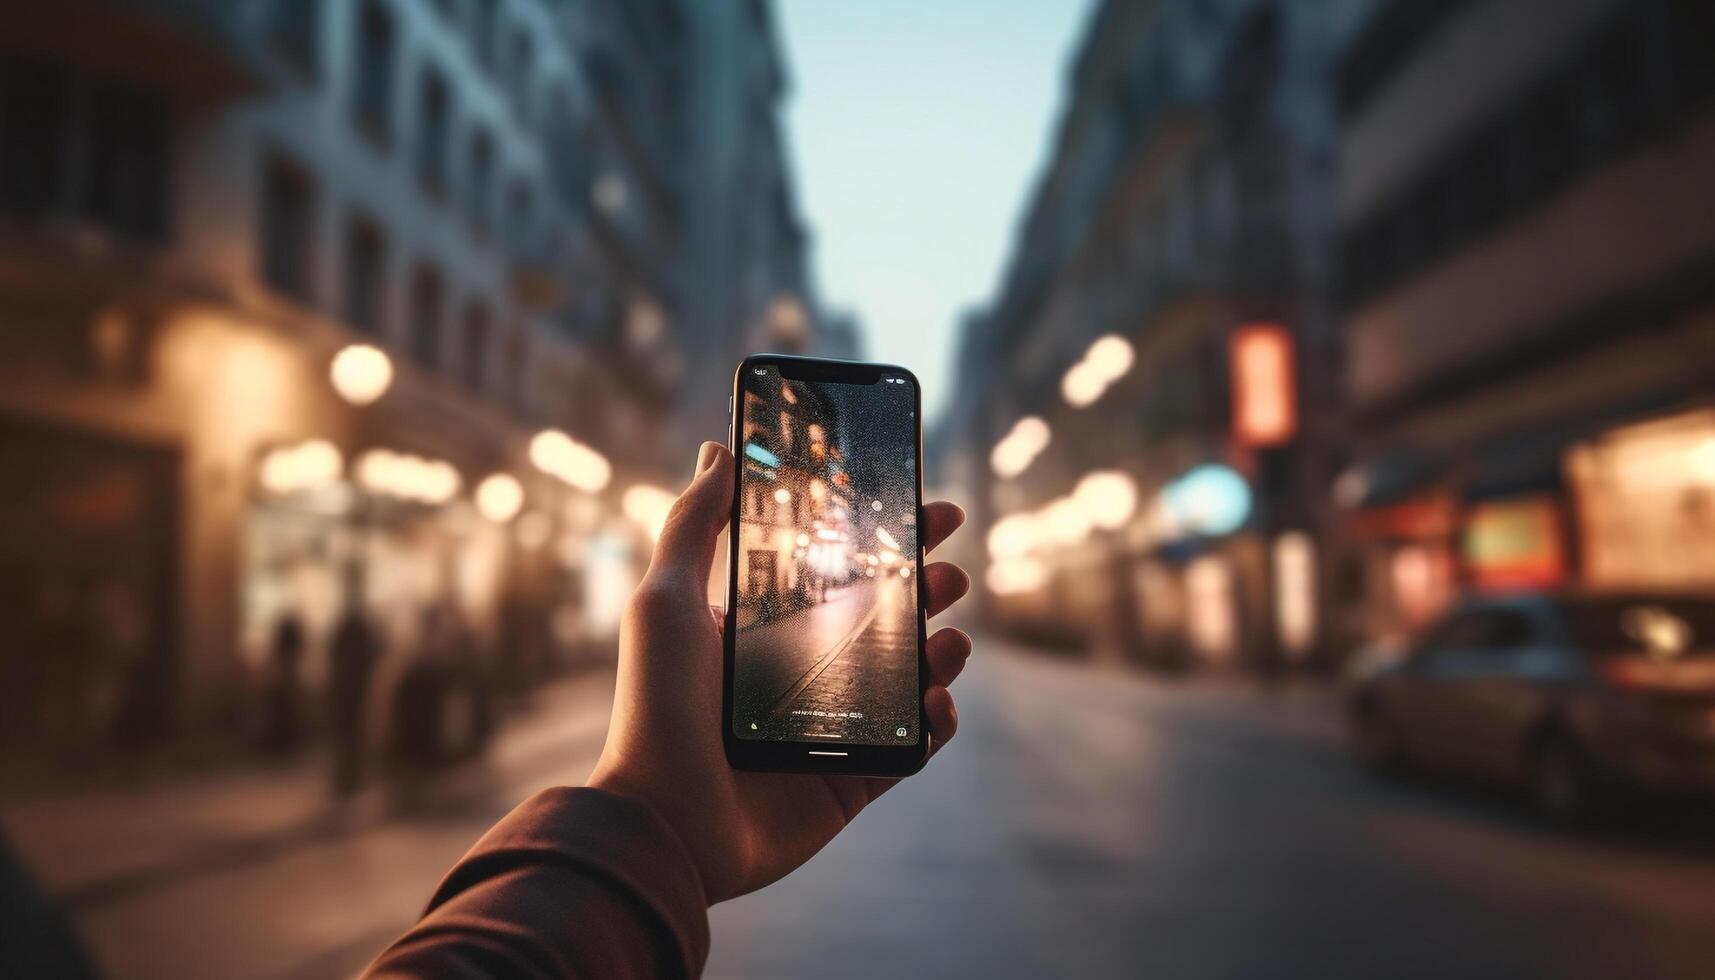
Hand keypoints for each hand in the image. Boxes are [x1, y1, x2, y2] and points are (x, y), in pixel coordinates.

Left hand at [587, 442, 971, 902]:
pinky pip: (913, 746)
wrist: (663, 823)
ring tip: (949, 637)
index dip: (885, 537)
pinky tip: (935, 702)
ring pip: (910, 678)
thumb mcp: (667, 602)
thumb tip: (717, 450)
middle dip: (926, 587)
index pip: (839, 569)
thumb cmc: (654, 710)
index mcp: (766, 628)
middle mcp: (804, 673)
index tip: (924, 505)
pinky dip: (935, 723)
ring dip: (942, 651)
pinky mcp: (852, 781)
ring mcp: (832, 728)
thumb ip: (692, 524)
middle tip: (948, 571)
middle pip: (886, 618)